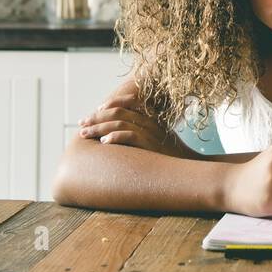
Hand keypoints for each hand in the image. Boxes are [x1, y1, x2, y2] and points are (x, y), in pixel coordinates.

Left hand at [78, 89, 192, 159]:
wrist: (191, 168)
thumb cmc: (173, 157)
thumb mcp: (160, 139)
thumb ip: (146, 132)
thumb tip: (124, 134)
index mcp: (151, 118)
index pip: (127, 104)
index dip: (109, 105)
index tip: (95, 110)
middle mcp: (149, 122)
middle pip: (118, 112)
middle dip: (96, 117)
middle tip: (81, 123)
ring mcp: (150, 133)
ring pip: (118, 123)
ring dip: (98, 128)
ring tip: (84, 134)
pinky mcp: (150, 144)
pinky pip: (129, 136)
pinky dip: (114, 137)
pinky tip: (103, 142)